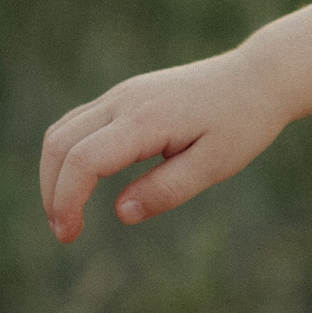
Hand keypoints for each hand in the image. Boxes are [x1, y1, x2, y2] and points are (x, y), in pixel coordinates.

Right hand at [39, 49, 288, 241]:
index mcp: (147, 119)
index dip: (66, 200)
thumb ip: (168, 190)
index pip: (83, 159)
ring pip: (63, 130)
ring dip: (54, 173)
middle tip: (66, 232)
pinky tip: (82, 183)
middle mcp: (125, 100)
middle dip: (51, 191)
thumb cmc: (243, 122)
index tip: (70, 235)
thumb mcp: (215, 165)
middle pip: (59, 143)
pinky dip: (68, 155)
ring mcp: (123, 94)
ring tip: (69, 213)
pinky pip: (79, 122)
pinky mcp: (126, 96)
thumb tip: (120, 213)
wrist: (259, 77)